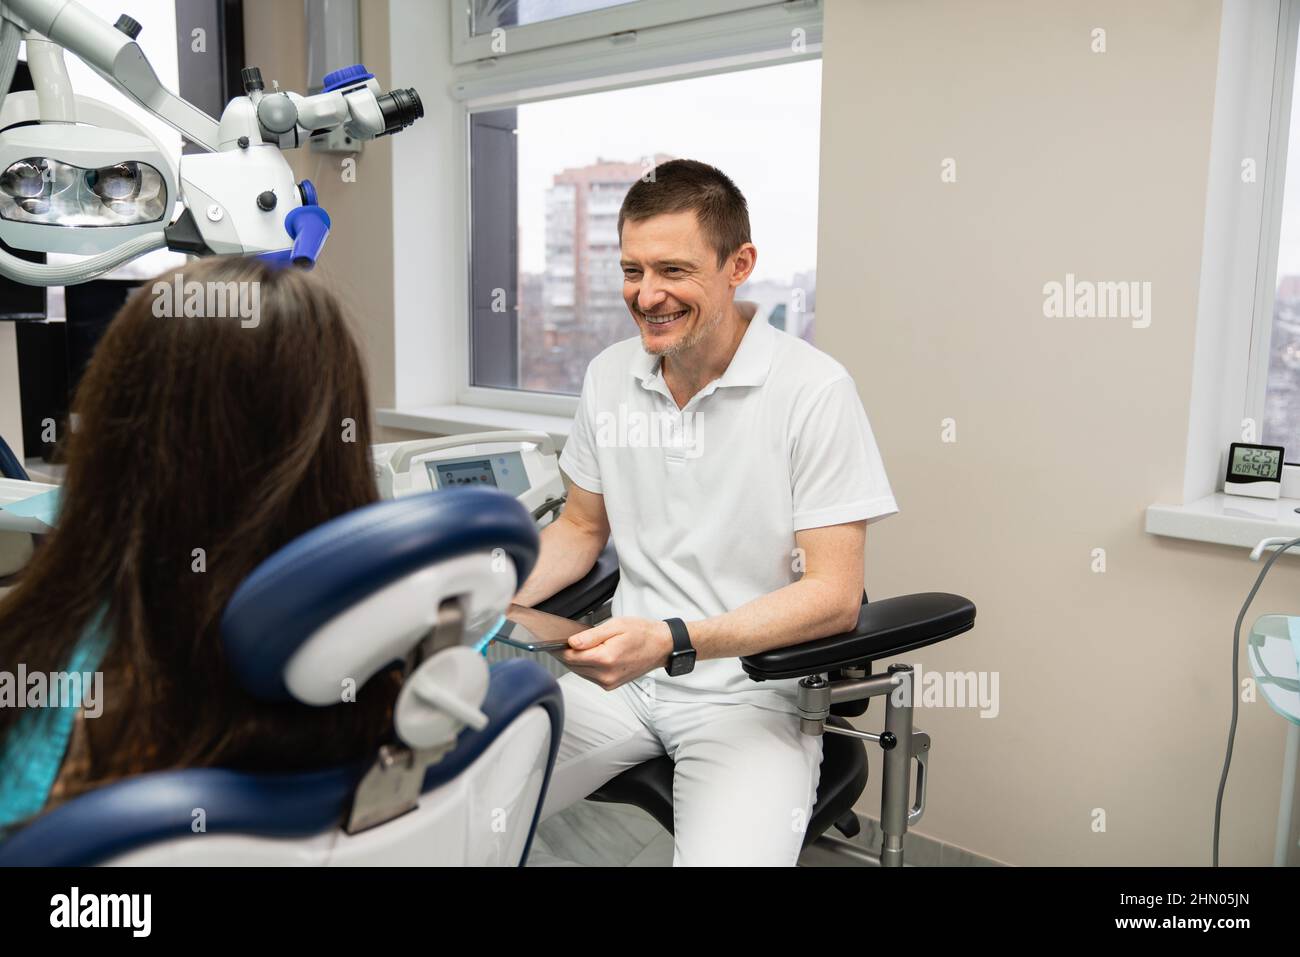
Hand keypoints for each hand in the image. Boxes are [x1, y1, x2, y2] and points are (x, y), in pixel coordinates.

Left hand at [555, 617, 673, 690]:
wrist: (661, 647)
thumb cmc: (642, 633)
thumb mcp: (616, 626)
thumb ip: (591, 635)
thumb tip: (571, 643)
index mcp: (606, 658)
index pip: (571, 657)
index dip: (560, 648)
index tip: (553, 640)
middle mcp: (606, 675)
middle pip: (573, 666)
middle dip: (566, 654)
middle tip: (561, 641)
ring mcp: (608, 683)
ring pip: (580, 672)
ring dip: (575, 661)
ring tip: (575, 646)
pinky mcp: (610, 685)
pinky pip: (589, 676)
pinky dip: (585, 666)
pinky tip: (588, 655)